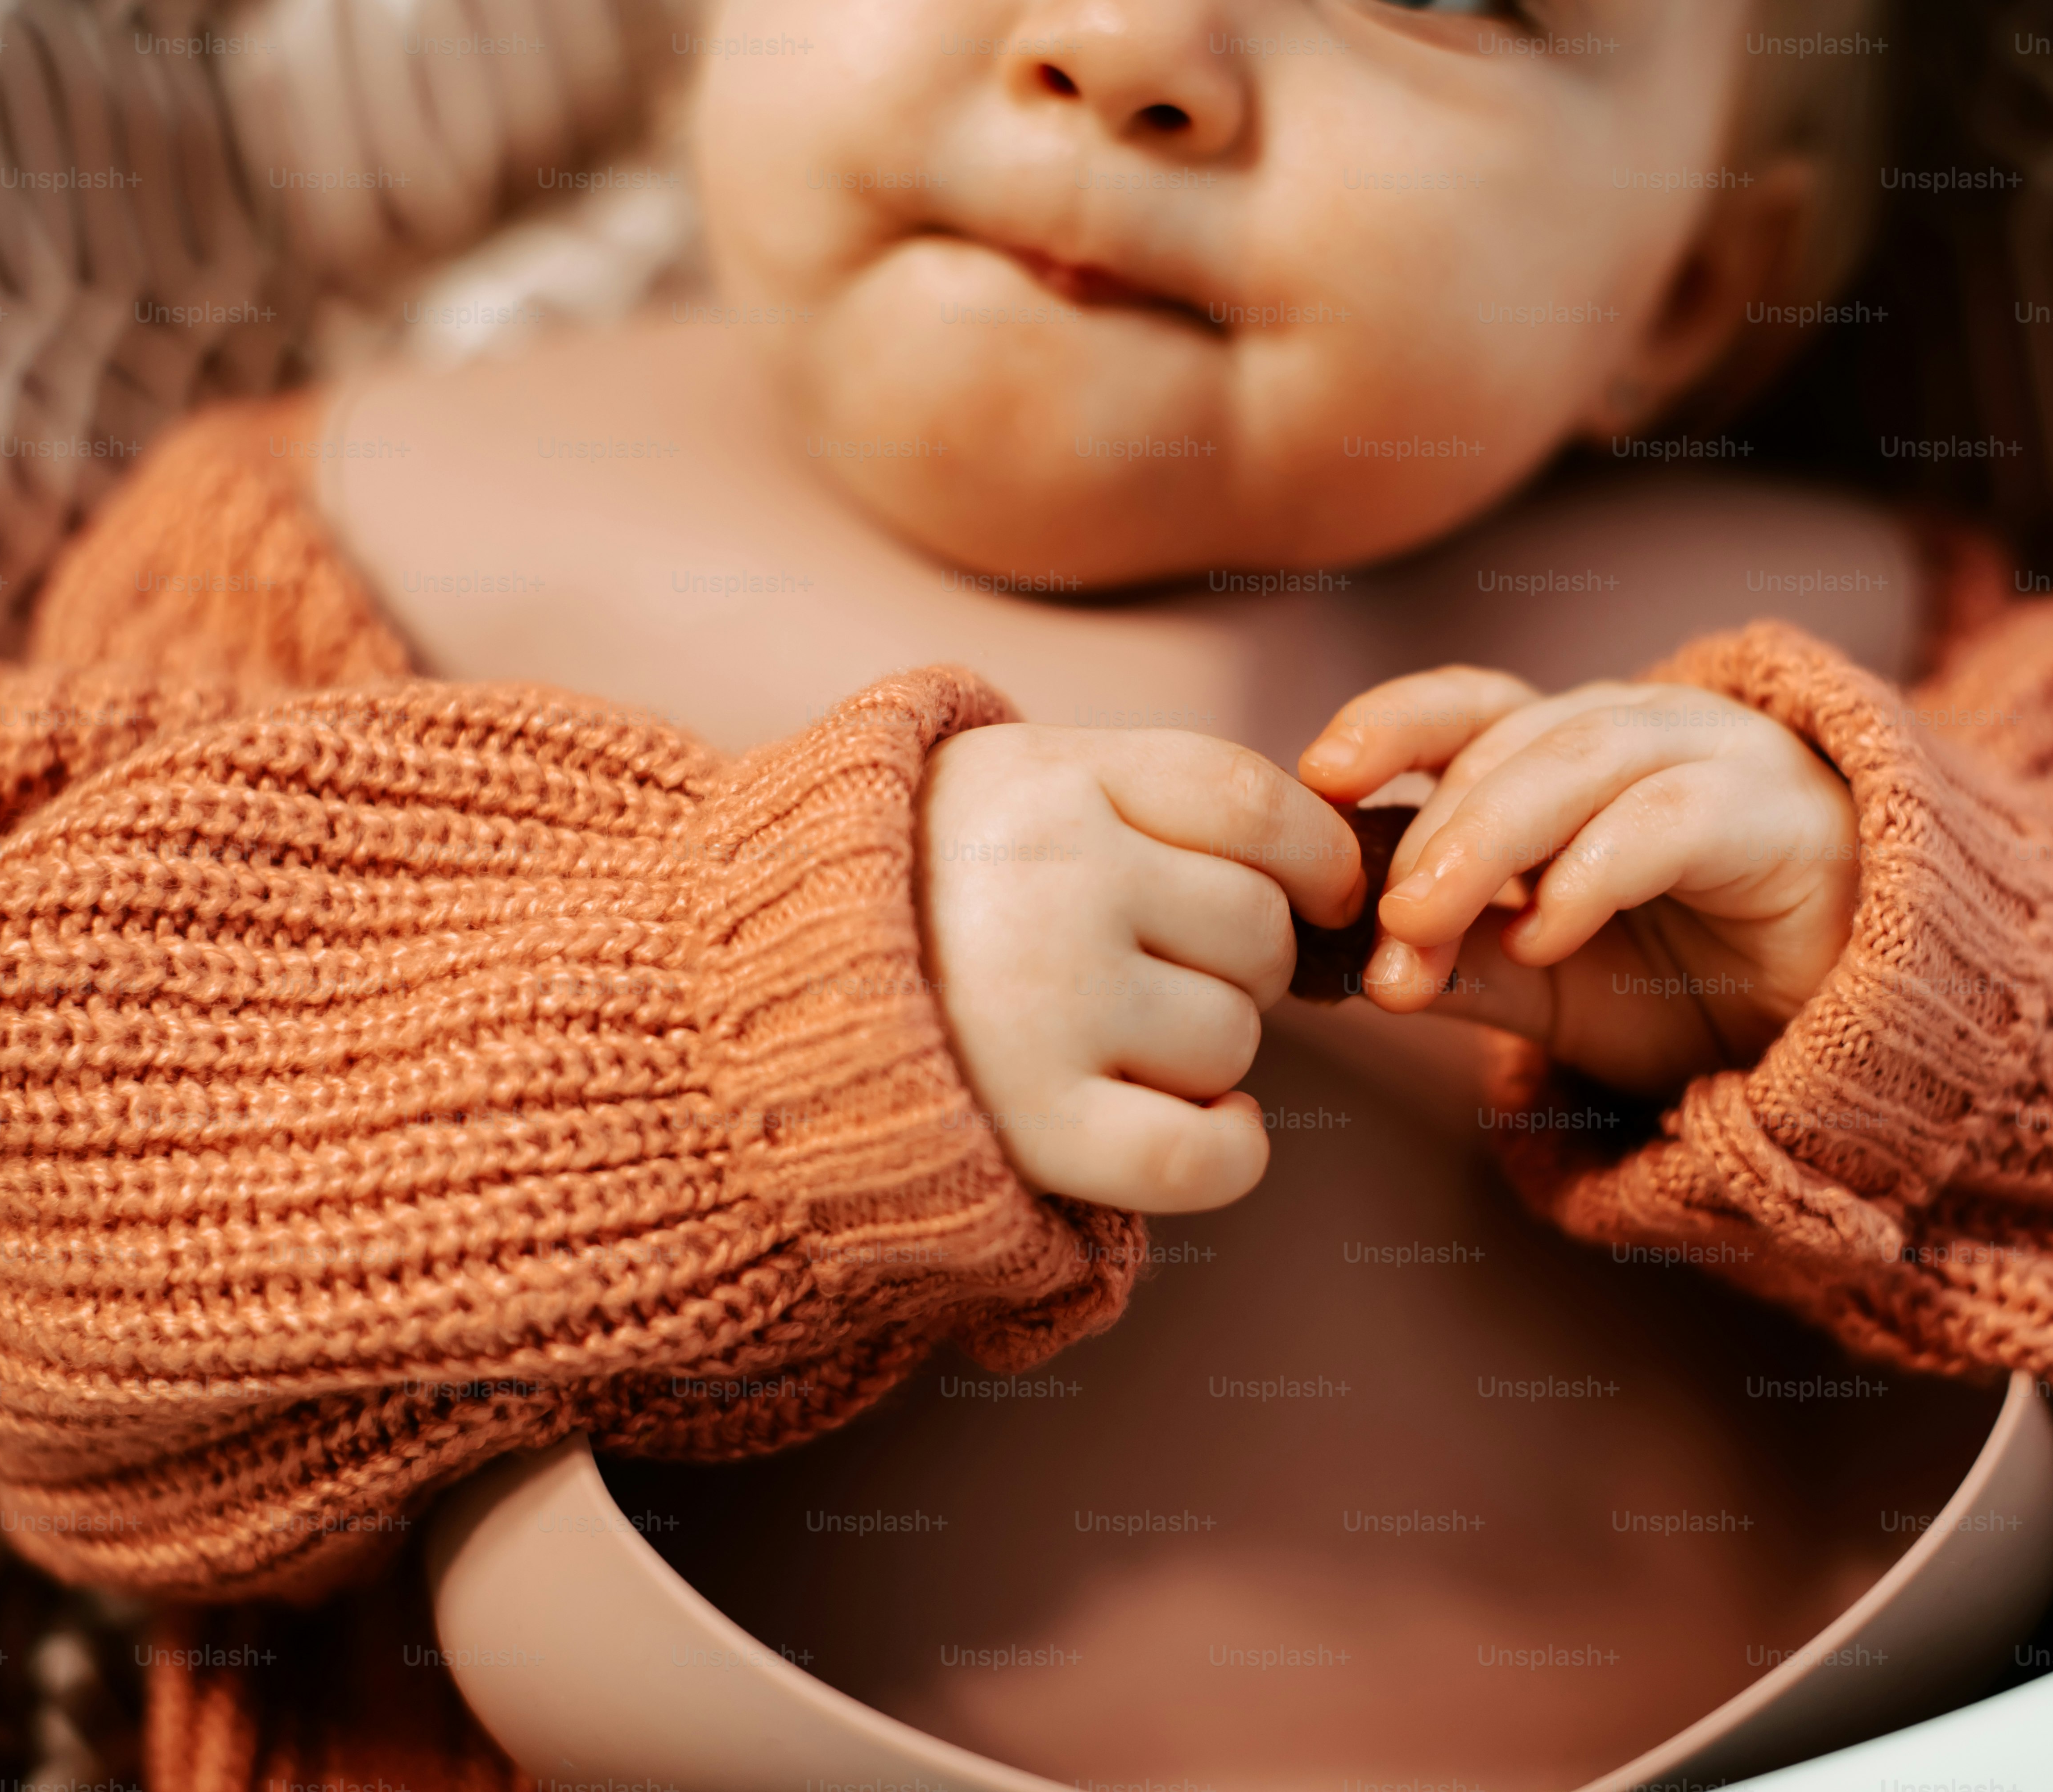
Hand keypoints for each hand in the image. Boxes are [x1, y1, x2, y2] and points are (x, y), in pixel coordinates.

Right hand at [918, 724, 1361, 1211]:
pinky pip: (1205, 1153)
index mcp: (1047, 780)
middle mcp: (1054, 879)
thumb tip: (1319, 861)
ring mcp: (1046, 1003)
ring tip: (1106, 1042)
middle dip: (1233, 964)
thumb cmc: (901, 896)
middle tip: (1148, 976)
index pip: (1246, 799)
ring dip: (1202, 1054)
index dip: (1316, 856)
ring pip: (1233, 1036)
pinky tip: (1207, 1130)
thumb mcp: (999, 785)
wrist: (730, 1004)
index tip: (1322, 892)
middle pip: (1256, 929)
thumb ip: (1134, 794)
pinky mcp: (1034, 1125)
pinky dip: (1230, 1151)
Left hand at [1297, 667, 1857, 1094]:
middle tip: (1380, 921)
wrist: (1846, 1045)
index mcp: (1575, 751)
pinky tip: (1544, 934)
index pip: (1469, 706)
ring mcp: (1717, 759)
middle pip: (1510, 738)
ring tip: (1426, 924)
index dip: (1390, 724)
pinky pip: (1668, 818)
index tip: (1315, 777)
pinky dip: (1592, 871)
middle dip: (1430, 830)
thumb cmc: (1690, 995)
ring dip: (1488, 840)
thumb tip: (1346, 966)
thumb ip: (1456, 962)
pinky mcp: (1780, 814)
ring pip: (1580, 760)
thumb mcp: (1546, 988)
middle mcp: (1642, 732)